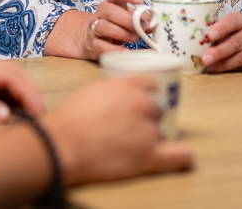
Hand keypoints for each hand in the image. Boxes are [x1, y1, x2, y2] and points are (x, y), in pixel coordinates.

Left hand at [0, 54, 44, 121]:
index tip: (39, 113)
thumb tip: (5, 115)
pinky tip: (7, 114)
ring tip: (29, 117)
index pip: (11, 76)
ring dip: (19, 97)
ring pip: (3, 83)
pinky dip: (5, 101)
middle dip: (30, 93)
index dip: (29, 94)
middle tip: (41, 115)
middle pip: (12, 75)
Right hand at [43, 76, 192, 185]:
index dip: (147, 94)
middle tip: (133, 126)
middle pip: (159, 108)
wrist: (60, 146)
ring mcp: (148, 131)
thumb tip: (123, 96)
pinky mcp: (149, 157)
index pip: (152, 85)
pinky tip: (177, 155)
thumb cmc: (69, 120)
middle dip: (149, 116)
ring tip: (133, 144)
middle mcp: (143, 104)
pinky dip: (181, 155)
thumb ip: (115, 89)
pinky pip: (180, 154)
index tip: (143, 102)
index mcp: (129, 85)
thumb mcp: (93, 90)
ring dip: (152, 136)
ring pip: (163, 131)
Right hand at [81, 0, 147, 60]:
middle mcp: (100, 14)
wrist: (87, 38)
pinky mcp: (93, 45)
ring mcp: (94, 29)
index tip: (140, 0)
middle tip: (141, 26)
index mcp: (111, 3)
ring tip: (135, 38)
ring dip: (123, 33)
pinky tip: (125, 51)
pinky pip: (102, 46)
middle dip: (127, 19)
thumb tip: (153, 22)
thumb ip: (139, 18)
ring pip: (104, 27)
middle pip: (109, 11)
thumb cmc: (112, 26)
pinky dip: (115, 49)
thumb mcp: (126, 18)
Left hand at [198, 12, 241, 72]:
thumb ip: (220, 29)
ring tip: (209, 67)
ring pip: (241, 56)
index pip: (232, 21)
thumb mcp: (236, 22)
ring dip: (223, 63)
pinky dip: (229, 68)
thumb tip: (197, 39)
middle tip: (204, 58)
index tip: (209, 35)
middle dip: (219, 51)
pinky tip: (217, 70)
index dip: (221, 28)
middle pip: (236, 42)